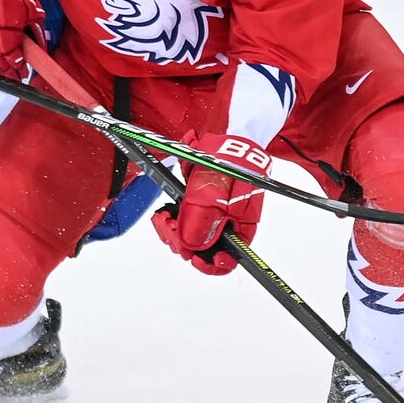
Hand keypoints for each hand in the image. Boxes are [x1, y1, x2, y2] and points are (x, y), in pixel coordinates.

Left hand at [152, 133, 270, 275]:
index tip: (191, 256)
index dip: (207, 264)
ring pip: (189, 236)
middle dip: (182, 242)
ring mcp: (212, 215)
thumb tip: (190, 247)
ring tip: (164, 216)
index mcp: (239, 229)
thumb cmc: (229, 164)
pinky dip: (172, 217)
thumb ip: (201, 223)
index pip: (226, 262)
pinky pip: (183, 220)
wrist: (227, 138)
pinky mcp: (199, 204)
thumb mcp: (213, 195)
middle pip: (202, 250)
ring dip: (173, 229)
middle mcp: (226, 226)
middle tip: (168, 225)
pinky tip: (167, 209)